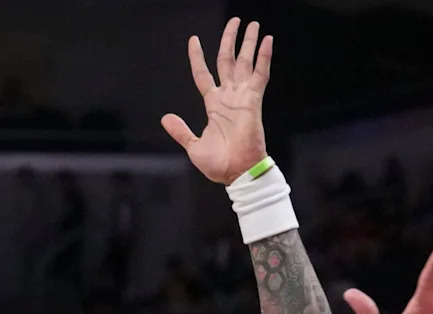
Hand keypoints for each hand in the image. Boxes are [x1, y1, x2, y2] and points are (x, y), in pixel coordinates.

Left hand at [161, 18, 272, 184]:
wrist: (236, 172)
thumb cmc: (218, 164)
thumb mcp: (193, 146)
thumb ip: (180, 130)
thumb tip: (165, 118)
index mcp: (214, 106)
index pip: (203, 75)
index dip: (197, 57)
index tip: (193, 40)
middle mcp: (228, 97)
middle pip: (227, 61)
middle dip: (230, 40)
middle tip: (235, 22)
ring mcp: (242, 96)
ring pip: (244, 62)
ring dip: (247, 42)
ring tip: (251, 24)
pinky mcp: (254, 100)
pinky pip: (260, 74)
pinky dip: (264, 57)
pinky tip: (267, 40)